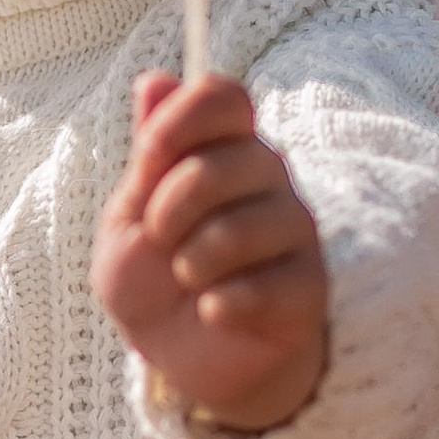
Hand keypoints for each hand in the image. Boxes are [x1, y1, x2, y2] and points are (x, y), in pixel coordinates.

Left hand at [92, 72, 328, 433]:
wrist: (181, 357)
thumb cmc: (153, 280)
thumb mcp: (127, 218)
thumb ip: (147, 156)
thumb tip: (154, 81)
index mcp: (223, 150)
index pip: (224, 96)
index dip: (180, 120)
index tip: (149, 158)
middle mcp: (269, 180)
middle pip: (229, 160)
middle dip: (170, 208)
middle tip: (162, 240)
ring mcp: (296, 232)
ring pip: (242, 228)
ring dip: (192, 263)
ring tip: (190, 280)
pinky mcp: (311, 289)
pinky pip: (265, 286)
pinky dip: (220, 305)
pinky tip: (215, 311)